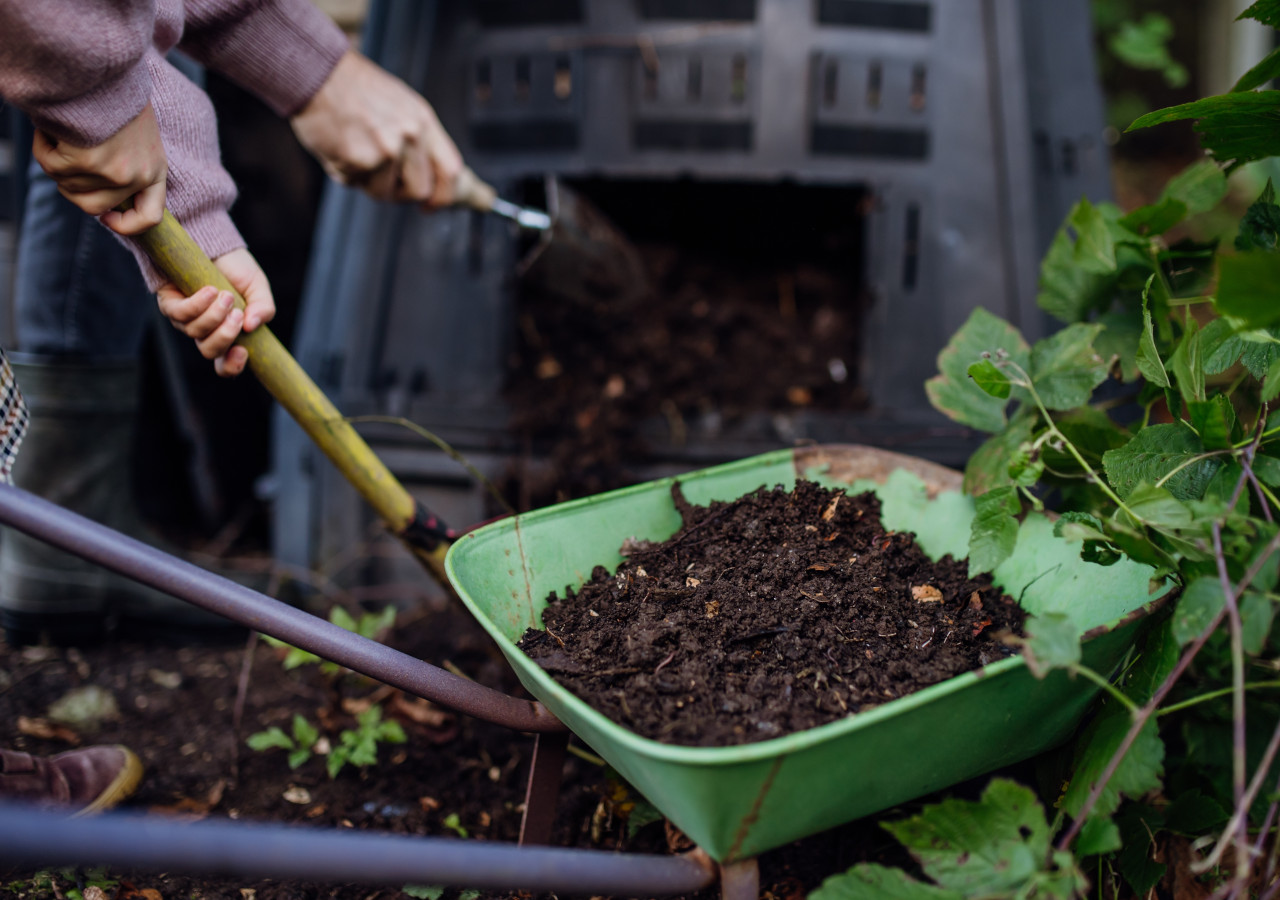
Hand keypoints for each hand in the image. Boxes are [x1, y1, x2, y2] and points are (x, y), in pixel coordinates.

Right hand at [32, 102, 166, 234]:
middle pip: (94, 206)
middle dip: (71, 187)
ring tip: (64, 131)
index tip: (106, 216)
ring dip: (56, 161)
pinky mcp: (86, 161)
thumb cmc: (116, 96)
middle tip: (64, 158)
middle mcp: (137, 176)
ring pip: (68, 186)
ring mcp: (113, 172)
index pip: (150, 216)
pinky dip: (44, 146)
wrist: (106, 67)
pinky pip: (51, 165)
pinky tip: (52, 125)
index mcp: (156, 169)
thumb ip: (126, 163)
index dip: (126, 224)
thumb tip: (101, 199)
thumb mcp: (137, 134)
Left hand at [155, 249, 274, 376]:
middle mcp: (204, 332)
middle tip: (236, 314)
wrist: (214, 244)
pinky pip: (180, 314)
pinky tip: (210, 290)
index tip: (242, 352)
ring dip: (213, 315)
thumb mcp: (258, 288)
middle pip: (210, 351)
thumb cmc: (236, 269)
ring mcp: (185, 320)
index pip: (226, 364)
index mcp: (227, 334)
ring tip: (225, 295)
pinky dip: (197, 304)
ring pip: (196, 333)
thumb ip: (264, 308)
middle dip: (225, 336)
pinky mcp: (170, 304)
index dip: (232, 366)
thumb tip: (252, 325)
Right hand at [290, 49, 462, 208]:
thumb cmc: (354, 89)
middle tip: (381, 181)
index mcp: (423, 121)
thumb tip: (428, 176)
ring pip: (384, 193)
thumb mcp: (400, 105)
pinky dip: (343, 172)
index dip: (443, 195)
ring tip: (353, 150)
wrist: (317, 72)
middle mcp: (410, 135)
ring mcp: (386, 148)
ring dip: (367, 182)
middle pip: (419, 191)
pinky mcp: (360, 159)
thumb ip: (417, 139)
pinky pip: (354, 183)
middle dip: (399, 194)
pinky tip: (337, 146)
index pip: (451, 170)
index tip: (430, 204)